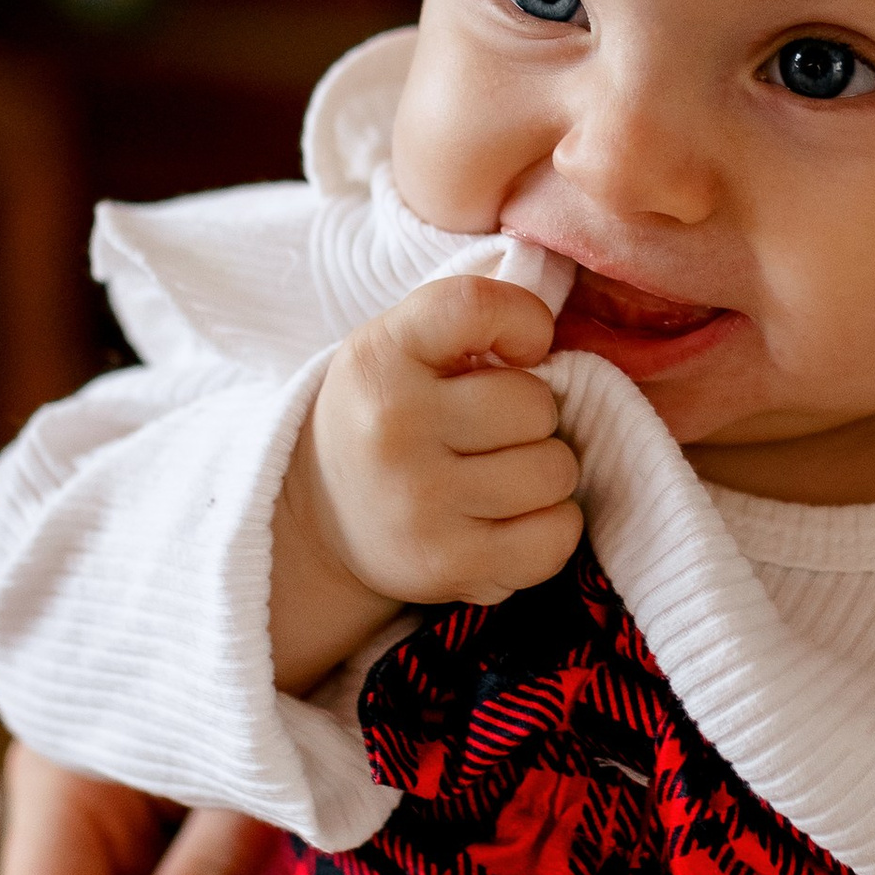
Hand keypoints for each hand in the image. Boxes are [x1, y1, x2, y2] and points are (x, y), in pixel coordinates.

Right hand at [272, 275, 581, 688]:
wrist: (319, 517)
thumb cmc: (387, 415)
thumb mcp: (399, 345)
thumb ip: (470, 322)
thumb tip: (549, 337)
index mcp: (379, 359)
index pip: (477, 308)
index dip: (524, 321)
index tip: (521, 348)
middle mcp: (392, 430)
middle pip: (536, 405)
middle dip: (532, 416)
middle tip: (494, 430)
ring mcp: (420, 504)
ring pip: (554, 472)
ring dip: (544, 472)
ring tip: (501, 473)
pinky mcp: (449, 566)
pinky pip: (556, 538)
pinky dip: (551, 527)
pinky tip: (512, 517)